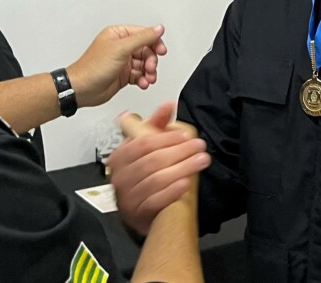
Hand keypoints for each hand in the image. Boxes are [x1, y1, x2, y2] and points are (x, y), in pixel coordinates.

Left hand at [66, 25, 166, 107]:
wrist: (82, 90)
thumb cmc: (93, 68)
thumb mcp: (121, 49)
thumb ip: (142, 38)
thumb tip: (158, 29)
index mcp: (118, 34)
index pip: (144, 34)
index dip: (155, 42)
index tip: (161, 51)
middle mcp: (121, 47)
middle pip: (146, 50)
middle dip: (151, 60)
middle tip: (150, 68)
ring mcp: (123, 61)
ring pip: (144, 64)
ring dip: (149, 72)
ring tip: (148, 79)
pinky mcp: (123, 75)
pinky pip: (140, 75)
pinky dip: (143, 80)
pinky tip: (142, 83)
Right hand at [110, 102, 209, 234]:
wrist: (146, 211)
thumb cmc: (148, 175)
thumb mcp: (150, 146)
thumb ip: (157, 124)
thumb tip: (168, 105)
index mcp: (120, 157)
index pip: (141, 144)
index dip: (165, 138)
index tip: (185, 136)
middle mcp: (120, 177)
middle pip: (150, 161)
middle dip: (179, 152)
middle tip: (199, 146)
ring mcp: (127, 197)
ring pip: (155, 180)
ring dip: (182, 168)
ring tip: (200, 161)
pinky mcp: (137, 214)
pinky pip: (155, 201)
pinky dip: (171, 191)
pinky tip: (185, 184)